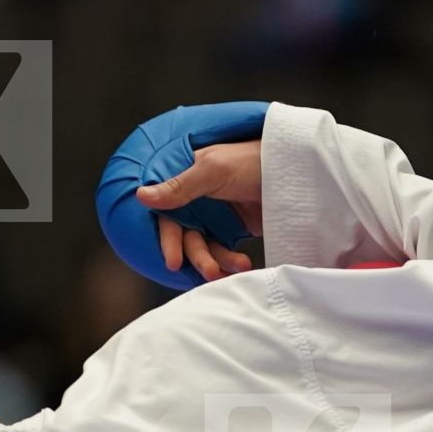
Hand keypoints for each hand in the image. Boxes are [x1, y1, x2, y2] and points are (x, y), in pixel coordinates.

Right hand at [135, 140, 262, 281]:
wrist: (291, 172)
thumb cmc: (250, 161)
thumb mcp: (212, 170)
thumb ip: (179, 187)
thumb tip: (141, 196)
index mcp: (185, 184)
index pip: (168, 216)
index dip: (169, 240)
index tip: (174, 261)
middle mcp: (196, 203)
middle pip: (187, 237)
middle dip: (197, 256)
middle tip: (209, 271)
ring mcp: (216, 218)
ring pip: (207, 248)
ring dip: (217, 262)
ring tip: (235, 268)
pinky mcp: (234, 230)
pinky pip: (225, 252)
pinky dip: (231, 264)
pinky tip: (241, 268)